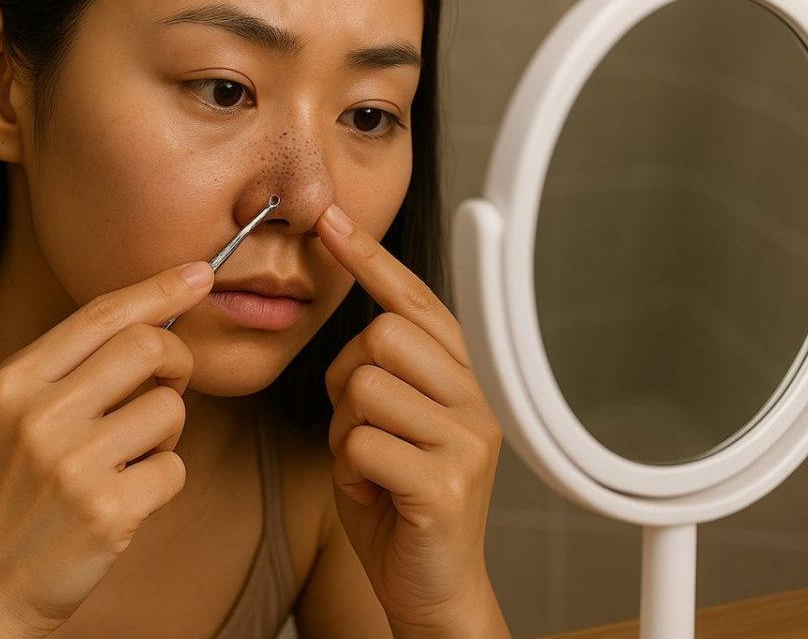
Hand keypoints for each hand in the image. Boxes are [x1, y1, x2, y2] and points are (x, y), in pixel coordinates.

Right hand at [0, 260, 214, 636]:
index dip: (158, 288)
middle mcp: (37, 416)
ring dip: (166, 434)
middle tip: (168, 387)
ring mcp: (71, 464)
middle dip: (177, 362)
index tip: (199, 273)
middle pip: (148, 346)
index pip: (101, 314)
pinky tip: (125, 500)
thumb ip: (67, 368)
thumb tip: (152, 316)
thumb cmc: (8, 496)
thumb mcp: (11, 417)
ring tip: (128, 460)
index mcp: (12, 383)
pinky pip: (174, 468)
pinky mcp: (106, 510)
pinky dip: (162, 482)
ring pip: (171, 409)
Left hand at [317, 203, 507, 636]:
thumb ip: (384, 372)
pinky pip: (361, 442)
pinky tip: (373, 491)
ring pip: (364, 387)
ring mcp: (466, 441)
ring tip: (370, 465)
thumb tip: (361, 319)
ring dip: (345, 431)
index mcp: (461, 378)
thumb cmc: (400, 502)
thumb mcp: (391, 423)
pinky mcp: (445, 483)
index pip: (415, 301)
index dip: (371, 258)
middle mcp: (474, 400)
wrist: (431, 588)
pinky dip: (349, 470)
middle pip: (382, 336)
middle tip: (360, 425)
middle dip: (347, 377)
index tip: (332, 219)